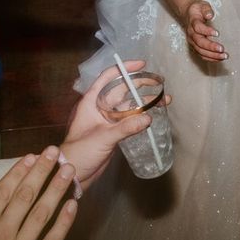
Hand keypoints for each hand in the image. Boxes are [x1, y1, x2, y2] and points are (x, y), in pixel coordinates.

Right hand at [0, 147, 76, 239]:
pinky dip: (65, 221)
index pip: (1, 193)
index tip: (29, 155)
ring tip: (69, 170)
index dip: (16, 172)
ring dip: (56, 189)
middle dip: (41, 171)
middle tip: (54, 151)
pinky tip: (73, 204)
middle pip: (25, 196)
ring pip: (42, 213)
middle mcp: (1, 234)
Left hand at [58, 61, 157, 184]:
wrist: (74, 174)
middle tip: (160, 82)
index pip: (108, 78)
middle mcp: (100, 107)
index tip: (142, 65)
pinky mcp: (114, 132)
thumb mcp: (102, 138)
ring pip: (129, 105)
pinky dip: (142, 116)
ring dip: (145, 102)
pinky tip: (154, 115)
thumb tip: (148, 118)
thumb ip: (125, 128)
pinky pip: (130, 119)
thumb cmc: (80, 152)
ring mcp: (108, 120)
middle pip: (122, 90)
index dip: (124, 69)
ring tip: (165, 100)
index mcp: (91, 101)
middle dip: (140, 84)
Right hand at [184, 0, 225, 61]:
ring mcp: (192, 41)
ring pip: (200, 51)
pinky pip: (202, 55)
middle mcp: (191, 34)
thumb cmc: (197, 10)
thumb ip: (206, 10)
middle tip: (222, 49)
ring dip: (212, 55)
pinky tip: (219, 58)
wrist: (188, 14)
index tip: (217, 33)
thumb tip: (210, 15)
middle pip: (199, 42)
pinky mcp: (195, 46)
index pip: (198, 28)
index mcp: (193, 22)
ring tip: (224, 56)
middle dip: (211, 47)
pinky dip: (210, 58)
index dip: (207, 31)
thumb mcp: (202, 5)